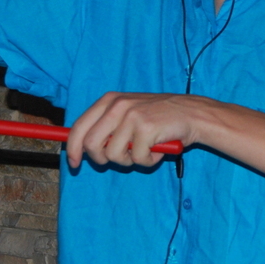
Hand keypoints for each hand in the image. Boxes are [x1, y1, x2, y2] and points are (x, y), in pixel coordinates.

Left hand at [66, 93, 212, 168]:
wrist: (191, 113)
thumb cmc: (158, 118)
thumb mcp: (127, 114)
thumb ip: (106, 127)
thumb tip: (82, 148)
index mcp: (108, 100)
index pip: (79, 127)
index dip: (73, 149)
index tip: (74, 163)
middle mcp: (117, 105)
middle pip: (92, 144)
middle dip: (102, 159)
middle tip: (119, 160)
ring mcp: (132, 116)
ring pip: (114, 155)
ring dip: (130, 161)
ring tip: (144, 151)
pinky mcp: (146, 129)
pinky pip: (137, 159)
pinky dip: (148, 162)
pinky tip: (157, 150)